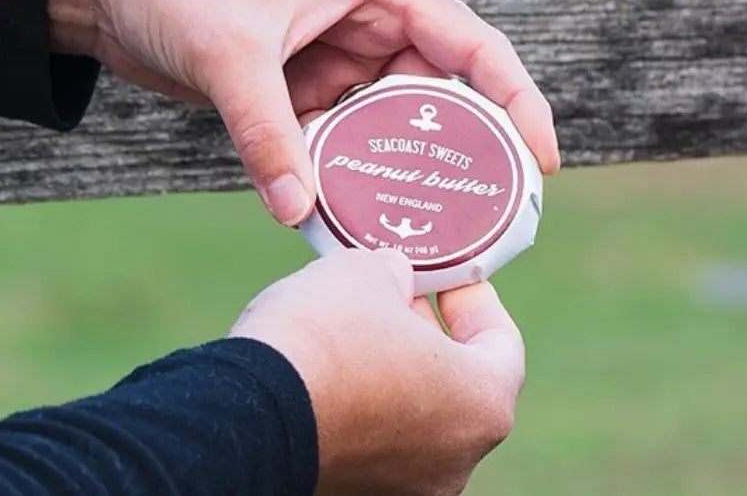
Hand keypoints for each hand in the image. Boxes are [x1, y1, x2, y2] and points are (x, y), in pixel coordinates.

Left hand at [50, 0, 559, 224]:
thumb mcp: (229, 53)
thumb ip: (267, 134)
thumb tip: (299, 214)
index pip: (473, 45)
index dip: (518, 101)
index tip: (542, 160)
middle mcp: (369, 19)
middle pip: (442, 91)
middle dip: (461, 147)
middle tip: (484, 213)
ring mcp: (337, 53)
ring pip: (392, 119)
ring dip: (399, 165)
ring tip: (421, 221)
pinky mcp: (305, 82)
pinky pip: (345, 132)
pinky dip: (351, 167)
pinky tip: (353, 208)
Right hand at [230, 247, 524, 494]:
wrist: (244, 411)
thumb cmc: (324, 336)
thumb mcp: (368, 273)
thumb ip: (396, 273)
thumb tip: (392, 279)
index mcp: (480, 405)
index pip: (502, 344)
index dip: (476, 299)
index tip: (450, 275)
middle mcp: (452, 462)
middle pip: (454, 381)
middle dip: (426, 328)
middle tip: (398, 289)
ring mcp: (401, 487)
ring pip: (411, 413)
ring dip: (392, 363)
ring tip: (356, 317)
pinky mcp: (351, 493)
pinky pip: (371, 439)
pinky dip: (361, 400)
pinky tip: (329, 361)